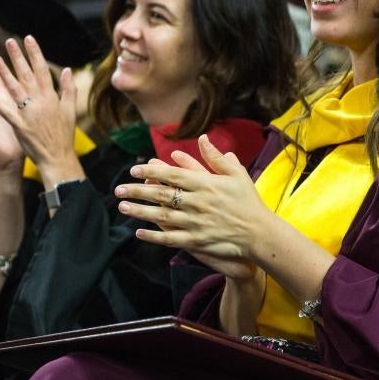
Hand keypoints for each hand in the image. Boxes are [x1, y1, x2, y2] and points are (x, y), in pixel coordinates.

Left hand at [0, 36, 82, 185]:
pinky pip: (8, 113)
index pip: (42, 69)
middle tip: (9, 41)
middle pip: (27, 75)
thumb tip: (67, 70)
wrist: (59, 158)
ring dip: (5, 75)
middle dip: (18, 57)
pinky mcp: (21, 126)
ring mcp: (30, 114)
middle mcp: (41, 102)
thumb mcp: (70, 109)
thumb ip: (68, 88)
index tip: (28, 38)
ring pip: (16, 90)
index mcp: (51, 96)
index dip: (35, 53)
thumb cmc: (63, 134)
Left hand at [114, 134, 271, 279]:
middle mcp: (197, 202)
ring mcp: (195, 222)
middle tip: (118, 190)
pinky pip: (170, 238)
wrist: (260, 233)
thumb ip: (216, 157)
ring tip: (122, 207)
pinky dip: (153, 235)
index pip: (172, 174)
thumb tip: (202, 138)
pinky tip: (139, 232)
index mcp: (205, 183)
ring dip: (140, 211)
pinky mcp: (197, 241)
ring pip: (161, 216)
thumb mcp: (236, 173)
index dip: (151, 171)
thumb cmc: (248, 201)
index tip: (134, 170)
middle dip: (137, 191)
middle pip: (161, 194)